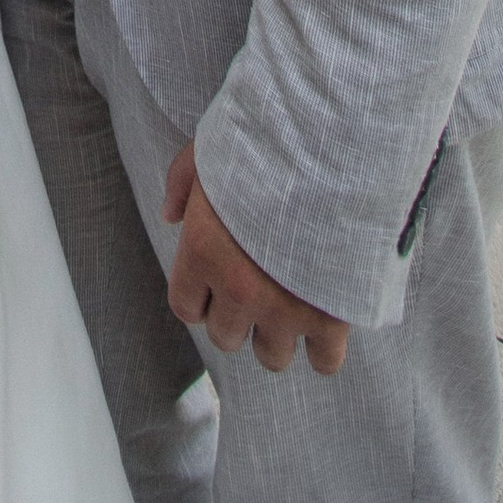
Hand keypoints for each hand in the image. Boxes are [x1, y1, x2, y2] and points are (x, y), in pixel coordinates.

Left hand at [161, 143, 350, 375]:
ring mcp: (286, 307)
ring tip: (291, 300)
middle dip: (237, 314)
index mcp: (204, 251)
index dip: (200, 293)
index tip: (217, 277)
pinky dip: (326, 347)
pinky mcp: (332, 315)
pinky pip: (325, 362)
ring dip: (278, 333)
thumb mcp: (210, 149)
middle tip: (257, 285)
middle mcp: (239, 289)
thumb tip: (170, 216)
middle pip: (226, 336)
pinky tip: (327, 317)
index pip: (185, 307)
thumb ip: (181, 184)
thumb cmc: (267, 141)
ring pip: (272, 356)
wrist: (332, 144)